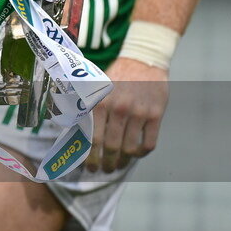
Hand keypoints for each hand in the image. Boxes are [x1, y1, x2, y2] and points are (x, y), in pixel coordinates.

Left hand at [86, 57, 168, 172]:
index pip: (93, 138)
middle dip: (106, 163)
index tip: (88, 168)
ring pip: (130, 149)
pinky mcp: (156, 115)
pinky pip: (149, 143)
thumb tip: (74, 132)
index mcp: (100, 102)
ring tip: (118, 166)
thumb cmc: (116, 76)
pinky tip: (136, 154)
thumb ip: (87, 107)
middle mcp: (118, 108)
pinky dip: (141, 153)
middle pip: (111, 147)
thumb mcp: (97, 87)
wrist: (143, 61)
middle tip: (103, 170)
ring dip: (123, 162)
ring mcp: (139, 112)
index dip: (90, 157)